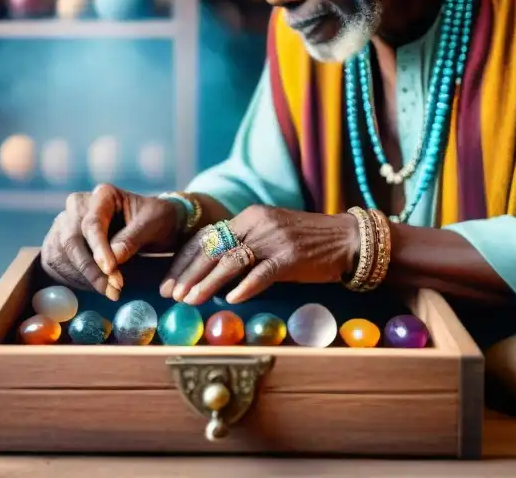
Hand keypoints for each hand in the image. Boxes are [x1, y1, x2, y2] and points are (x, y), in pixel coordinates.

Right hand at [42, 184, 179, 299]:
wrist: (154, 226)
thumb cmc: (156, 220)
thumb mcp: (154, 224)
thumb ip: (132, 238)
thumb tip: (113, 258)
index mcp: (103, 195)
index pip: (93, 224)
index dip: (99, 249)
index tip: (110, 269)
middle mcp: (79, 206)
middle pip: (72, 240)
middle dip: (91, 269)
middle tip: (114, 290)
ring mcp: (67, 224)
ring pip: (63, 254)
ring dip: (85, 278)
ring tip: (112, 292)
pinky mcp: (62, 243)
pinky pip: (60, 263)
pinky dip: (78, 280)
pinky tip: (99, 287)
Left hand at [160, 205, 359, 305]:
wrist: (347, 238)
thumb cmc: (306, 242)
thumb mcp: (270, 235)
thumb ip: (243, 247)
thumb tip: (211, 273)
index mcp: (248, 216)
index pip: (207, 237)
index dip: (184, 260)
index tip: (168, 281)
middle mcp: (257, 223)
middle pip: (213, 248)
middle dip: (189, 273)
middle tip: (172, 294)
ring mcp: (274, 239)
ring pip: (232, 261)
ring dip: (208, 283)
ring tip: (191, 300)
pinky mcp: (291, 256)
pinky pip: (262, 272)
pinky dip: (245, 287)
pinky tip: (231, 300)